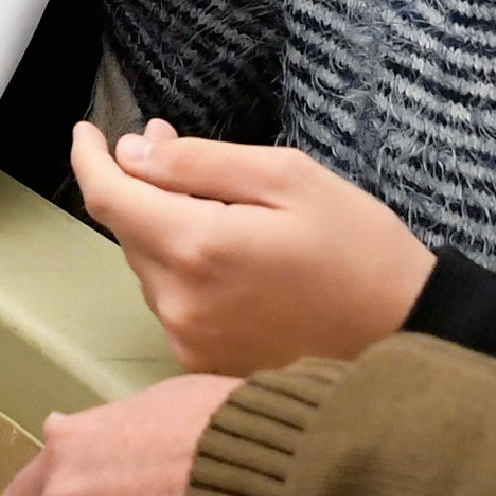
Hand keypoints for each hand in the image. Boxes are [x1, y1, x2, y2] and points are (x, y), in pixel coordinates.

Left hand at [71, 119, 434, 375]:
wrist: (408, 336)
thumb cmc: (359, 250)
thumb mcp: (288, 178)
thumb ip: (199, 164)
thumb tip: (133, 153)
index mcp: (198, 249)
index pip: (109, 198)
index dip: (90, 159)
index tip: (88, 132)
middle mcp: (180, 302)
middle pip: (130, 231)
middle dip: (140, 185)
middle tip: (170, 145)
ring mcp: (190, 340)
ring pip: (151, 266)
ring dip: (165, 228)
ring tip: (216, 201)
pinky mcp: (205, 364)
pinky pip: (174, 301)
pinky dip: (186, 268)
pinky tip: (229, 252)